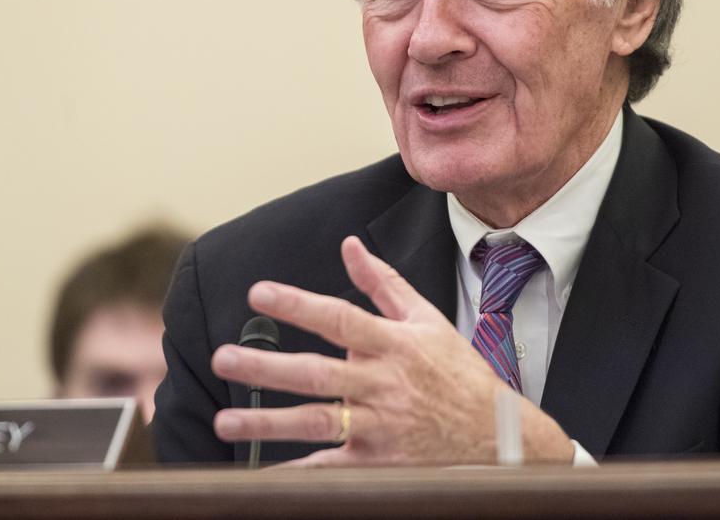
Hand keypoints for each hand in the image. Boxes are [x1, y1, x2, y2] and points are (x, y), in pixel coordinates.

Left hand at [210, 236, 574, 465]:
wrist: (498, 438)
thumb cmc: (457, 373)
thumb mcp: (427, 320)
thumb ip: (383, 284)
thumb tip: (350, 245)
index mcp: (394, 344)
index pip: (339, 318)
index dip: (298, 304)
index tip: (258, 293)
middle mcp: (384, 385)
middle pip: (318, 373)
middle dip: (267, 368)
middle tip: (222, 359)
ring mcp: (381, 426)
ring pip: (317, 422)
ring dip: (268, 423)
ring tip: (226, 421)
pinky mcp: (380, 463)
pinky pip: (332, 468)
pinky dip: (298, 472)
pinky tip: (262, 474)